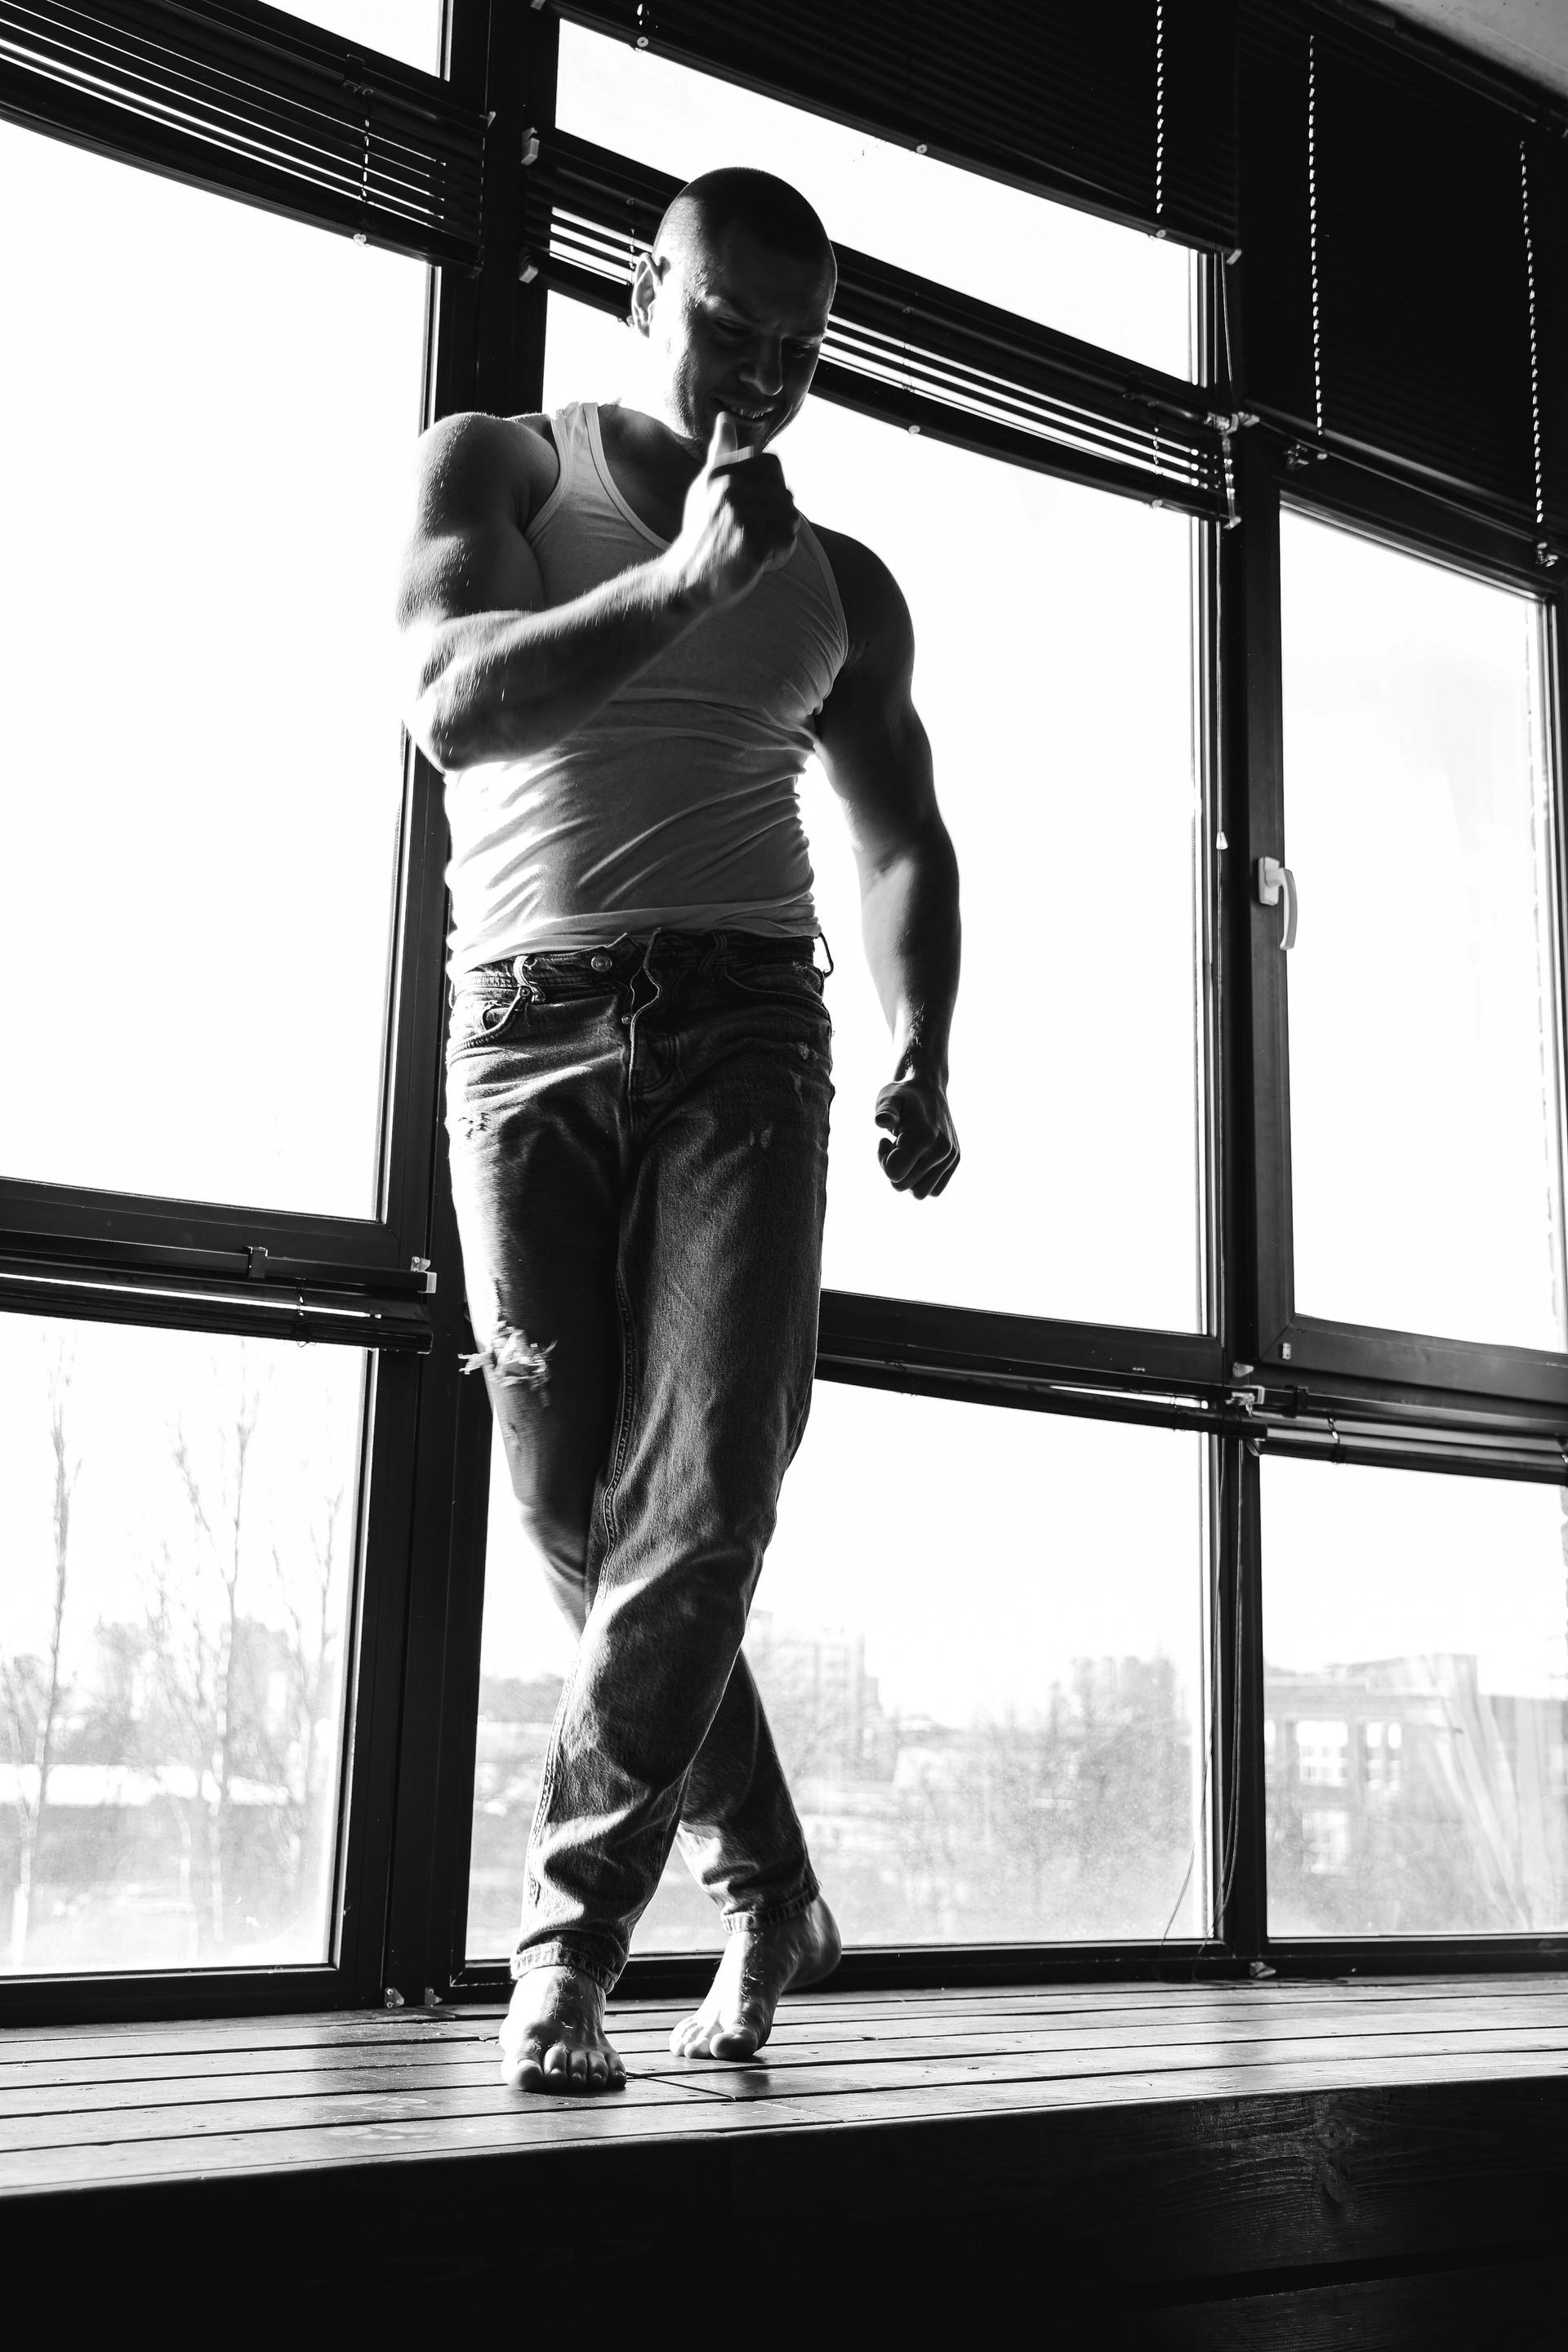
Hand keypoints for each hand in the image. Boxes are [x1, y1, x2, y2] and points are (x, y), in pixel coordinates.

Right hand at [665, 412, 799, 609]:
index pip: (772, 463)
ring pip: (791, 517)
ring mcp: (740, 515)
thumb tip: (725, 418)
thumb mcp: (705, 487)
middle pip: (786, 494)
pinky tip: (759, 561)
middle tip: (750, 535)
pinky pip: (789, 541)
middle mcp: (728, 488)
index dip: (772, 488)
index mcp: (720, 472)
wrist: (686, 580)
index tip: (753, 508)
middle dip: (777, 518)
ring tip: (755, 548)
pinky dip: (781, 555)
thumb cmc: (701, 534)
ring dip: (780, 538)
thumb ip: (720, 453)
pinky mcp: (752, 543)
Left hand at [875, 1073, 958, 1197]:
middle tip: (894, 1145)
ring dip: (908, 1178)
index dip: (883, 1161)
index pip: (894, 1174)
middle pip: (903, 1186)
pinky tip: (917, 1160)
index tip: (885, 1142)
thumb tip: (882, 1121)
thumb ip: (885, 1111)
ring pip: (920, 1193)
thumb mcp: (888, 1098)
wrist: (929, 1088)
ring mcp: (950, 1157)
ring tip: (907, 1154)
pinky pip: (935, 1190)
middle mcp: (941, 1150)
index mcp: (924, 1137)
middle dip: (893, 1169)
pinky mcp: (955, 1161)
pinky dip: (922, 1181)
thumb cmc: (903, 1095)